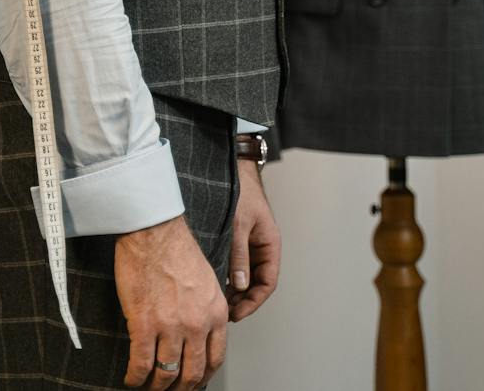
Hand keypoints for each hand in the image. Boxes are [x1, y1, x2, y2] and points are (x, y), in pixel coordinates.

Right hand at [115, 216, 228, 389]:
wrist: (153, 231)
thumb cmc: (175, 248)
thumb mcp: (206, 280)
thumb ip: (207, 309)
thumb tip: (199, 332)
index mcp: (215, 312)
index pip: (215, 359)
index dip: (203, 377)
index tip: (193, 382)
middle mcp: (197, 324)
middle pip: (192, 372)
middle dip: (181, 388)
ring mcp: (171, 326)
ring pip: (167, 372)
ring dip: (156, 386)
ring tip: (148, 388)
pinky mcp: (144, 323)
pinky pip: (142, 363)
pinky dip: (136, 377)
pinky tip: (131, 379)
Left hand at [227, 162, 280, 321]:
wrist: (234, 169)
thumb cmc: (241, 193)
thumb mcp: (238, 226)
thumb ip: (239, 255)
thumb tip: (238, 285)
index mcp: (270, 245)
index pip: (268, 283)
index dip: (254, 301)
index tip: (237, 314)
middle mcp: (262, 248)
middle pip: (256, 283)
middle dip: (242, 300)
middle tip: (222, 313)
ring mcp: (250, 245)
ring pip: (245, 276)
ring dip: (233, 290)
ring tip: (216, 303)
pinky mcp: (237, 241)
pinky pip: (235, 265)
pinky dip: (227, 277)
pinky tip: (213, 284)